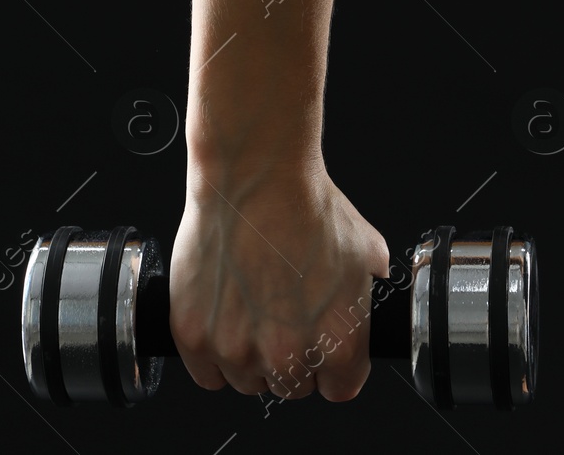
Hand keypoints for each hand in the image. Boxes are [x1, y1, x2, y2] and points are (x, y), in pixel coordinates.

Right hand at [169, 164, 389, 401]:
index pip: (339, 389)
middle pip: (290, 386)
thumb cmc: (306, 204)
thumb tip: (362, 302)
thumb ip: (368, 294)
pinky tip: (222, 318)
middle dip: (289, 357)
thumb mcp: (367, 251)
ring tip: (250, 309)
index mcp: (338, 343)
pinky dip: (212, 354)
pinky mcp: (195, 336)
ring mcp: (237, 350)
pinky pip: (206, 374)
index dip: (330, 366)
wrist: (255, 175)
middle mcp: (288, 356)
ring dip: (249, 356)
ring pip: (247, 382)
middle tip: (280, 316)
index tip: (319, 346)